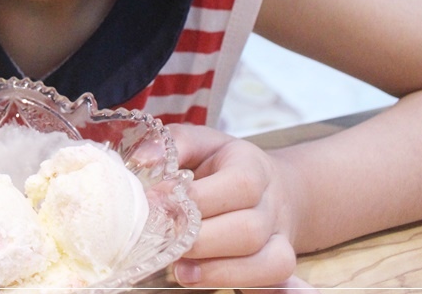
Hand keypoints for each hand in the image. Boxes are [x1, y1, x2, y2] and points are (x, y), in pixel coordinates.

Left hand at [167, 124, 303, 288]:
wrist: (266, 186)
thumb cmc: (220, 163)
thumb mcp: (198, 142)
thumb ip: (173, 145)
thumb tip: (142, 160)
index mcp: (253, 168)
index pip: (240, 186)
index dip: (199, 199)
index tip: (159, 202)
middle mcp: (271, 205)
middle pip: (249, 231)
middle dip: (202, 241)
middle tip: (165, 240)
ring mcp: (279, 237)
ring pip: (265, 263)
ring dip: (218, 271)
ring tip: (181, 269)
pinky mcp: (278, 262)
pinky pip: (273, 281)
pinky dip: (249, 286)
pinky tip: (208, 281)